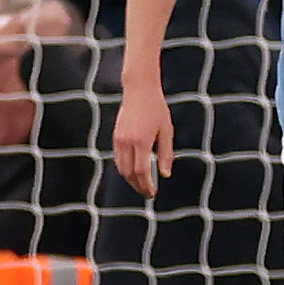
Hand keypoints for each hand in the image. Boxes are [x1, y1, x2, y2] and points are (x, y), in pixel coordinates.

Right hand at [114, 83, 174, 197]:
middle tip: (148, 193)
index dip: (146, 185)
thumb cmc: (157, 109)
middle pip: (128, 173)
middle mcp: (127, 142)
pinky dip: (125, 169)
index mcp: (141, 141)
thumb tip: (165, 175)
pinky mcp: (115, 137)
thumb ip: (166, 153)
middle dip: (138, 186)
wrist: (139, 91)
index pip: (141, 171)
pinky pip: (118, 159)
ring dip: (130, 179)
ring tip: (142, 185)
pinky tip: (135, 172)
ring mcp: (118, 139)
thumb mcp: (167, 131)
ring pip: (121, 167)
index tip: (153, 193)